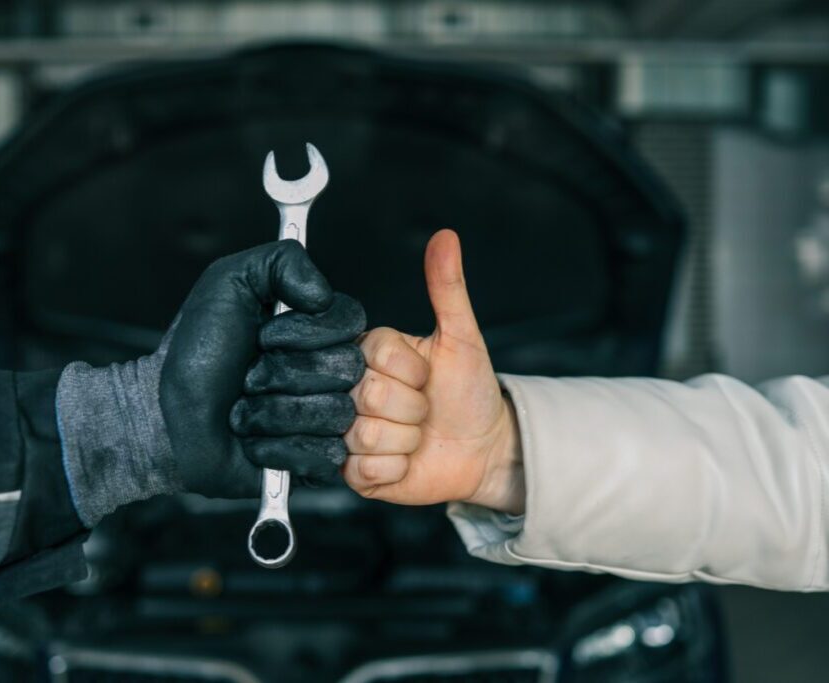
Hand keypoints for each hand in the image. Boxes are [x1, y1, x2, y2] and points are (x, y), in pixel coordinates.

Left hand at [57, 240, 364, 525]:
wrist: (166, 414)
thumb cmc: (198, 350)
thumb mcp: (229, 282)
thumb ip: (283, 261)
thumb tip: (324, 293)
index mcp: (322, 330)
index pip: (351, 322)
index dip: (306, 331)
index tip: (263, 335)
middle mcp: (332, 373)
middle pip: (346, 369)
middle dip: (282, 372)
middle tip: (248, 377)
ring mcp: (329, 420)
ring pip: (334, 413)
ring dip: (273, 412)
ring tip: (244, 410)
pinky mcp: (316, 464)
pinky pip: (323, 455)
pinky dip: (275, 446)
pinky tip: (252, 441)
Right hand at [342, 230, 523, 513]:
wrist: (482, 448)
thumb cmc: (469, 392)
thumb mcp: (461, 338)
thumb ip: (448, 288)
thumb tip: (446, 238)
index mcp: (369, 354)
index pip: (375, 355)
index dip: (410, 371)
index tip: (426, 377)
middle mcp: (350, 390)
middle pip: (369, 396)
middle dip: (412, 407)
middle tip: (424, 408)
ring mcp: (347, 432)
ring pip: (366, 434)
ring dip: (406, 439)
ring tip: (415, 434)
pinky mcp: (351, 471)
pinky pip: (365, 469)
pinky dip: (396, 469)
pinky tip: (405, 460)